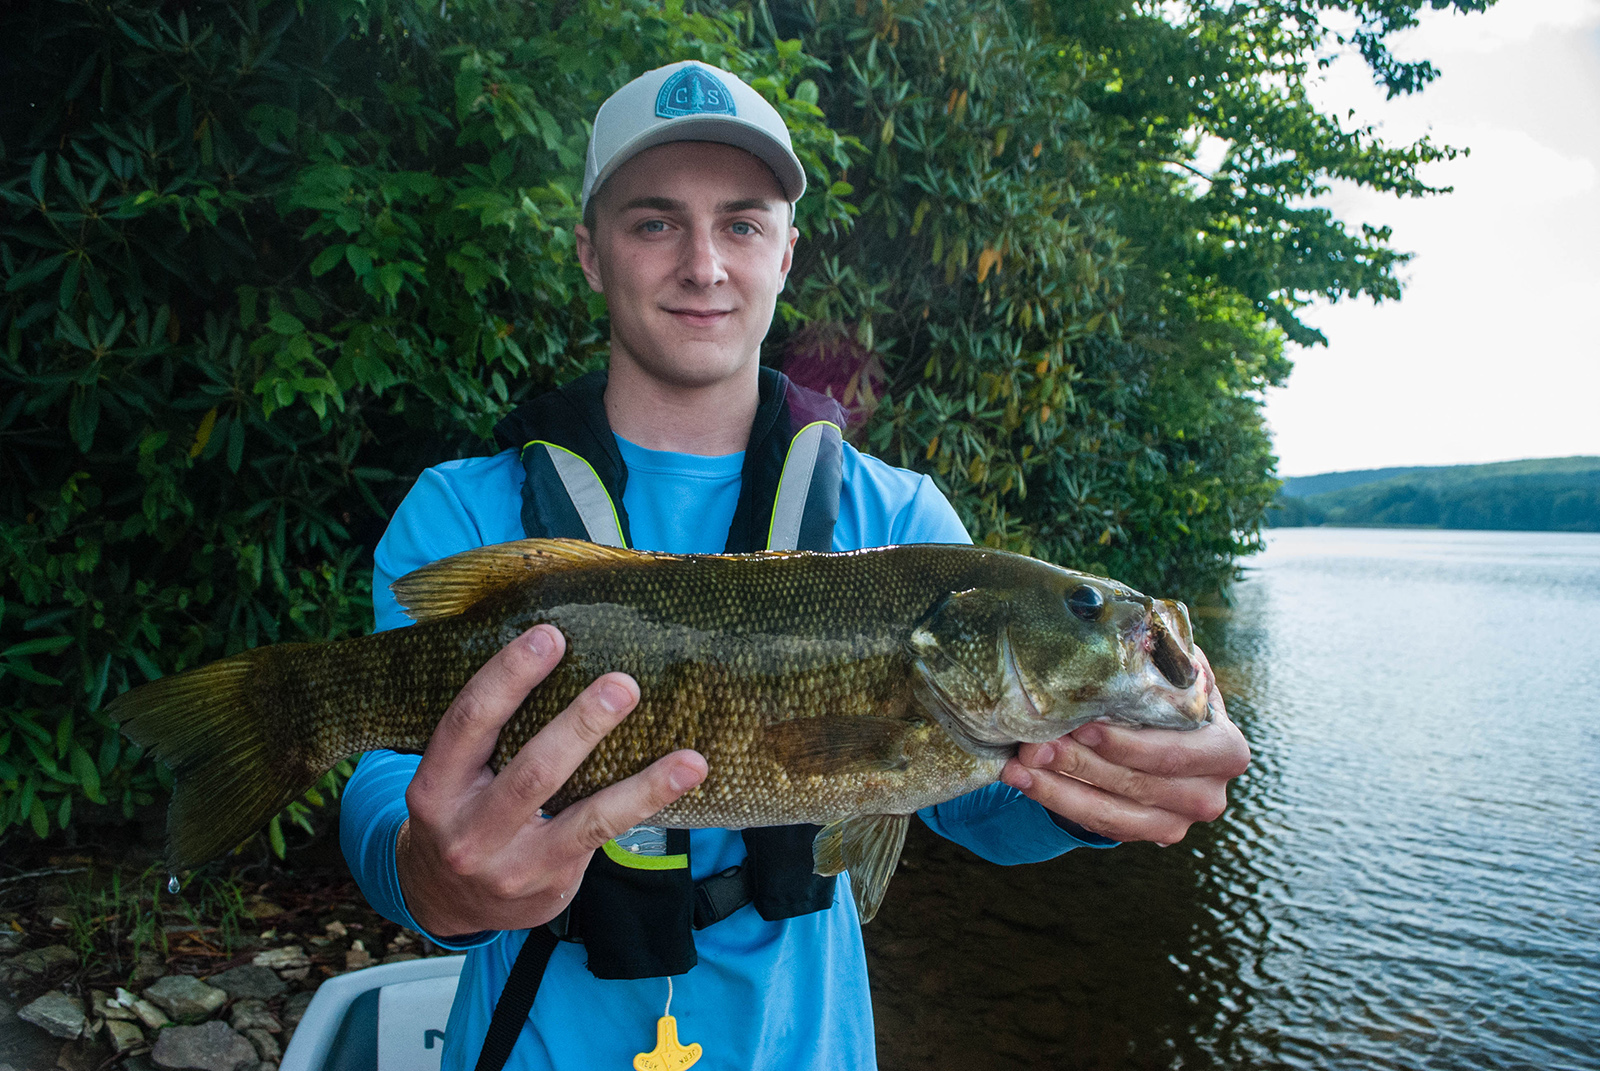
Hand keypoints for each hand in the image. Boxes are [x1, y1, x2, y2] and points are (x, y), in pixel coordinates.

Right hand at [397, 624, 707, 936]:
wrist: (445, 902)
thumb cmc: (461, 815)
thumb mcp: (451, 778)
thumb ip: (489, 733)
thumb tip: (556, 651)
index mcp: (435, 786)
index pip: (468, 722)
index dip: (507, 676)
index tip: (550, 635)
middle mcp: (467, 830)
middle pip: (532, 771)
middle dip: (581, 724)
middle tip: (623, 683)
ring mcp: (509, 864)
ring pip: (582, 813)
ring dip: (640, 782)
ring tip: (686, 756)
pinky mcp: (548, 882)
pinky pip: (603, 835)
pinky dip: (646, 802)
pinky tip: (685, 776)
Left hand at [999, 646, 1248, 844]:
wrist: (1160, 732)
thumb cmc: (1162, 694)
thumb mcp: (1169, 671)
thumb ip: (1159, 654)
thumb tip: (1128, 622)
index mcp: (1225, 748)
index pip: (1174, 753)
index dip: (1127, 744)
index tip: (1080, 725)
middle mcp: (1210, 793)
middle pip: (1138, 785)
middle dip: (1080, 764)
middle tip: (1033, 743)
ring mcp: (1180, 822)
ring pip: (1113, 813)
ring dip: (1058, 789)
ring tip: (1018, 766)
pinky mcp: (1149, 835)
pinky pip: (1100, 826)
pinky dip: (1058, 802)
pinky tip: (1023, 780)